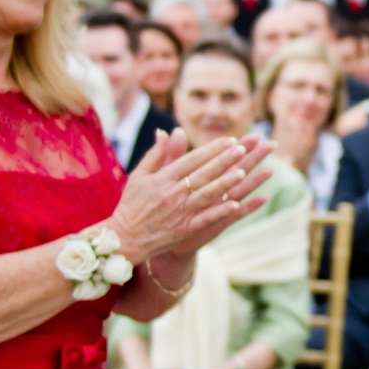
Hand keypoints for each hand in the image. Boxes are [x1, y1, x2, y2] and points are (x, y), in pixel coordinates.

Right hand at [108, 130, 272, 263]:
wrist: (125, 238)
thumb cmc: (132, 204)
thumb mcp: (139, 176)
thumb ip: (156, 154)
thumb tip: (167, 131)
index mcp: (162, 178)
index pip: (191, 159)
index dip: (211, 149)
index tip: (230, 140)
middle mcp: (172, 193)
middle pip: (202, 173)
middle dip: (224, 160)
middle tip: (242, 148)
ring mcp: (179, 211)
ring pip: (206, 194)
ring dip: (225, 183)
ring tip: (243, 172)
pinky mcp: (184, 229)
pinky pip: (205, 219)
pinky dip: (219, 212)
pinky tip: (236, 204)